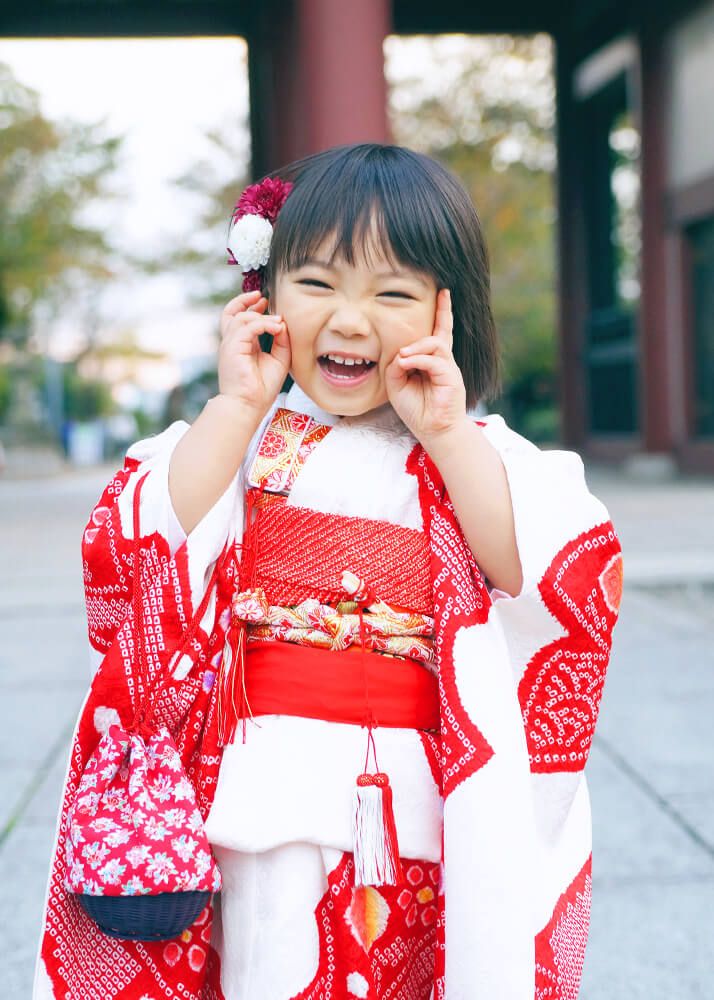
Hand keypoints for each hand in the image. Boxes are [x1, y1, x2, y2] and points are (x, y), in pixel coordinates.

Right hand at [218, 289, 290, 420]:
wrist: (248, 405)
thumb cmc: (261, 388)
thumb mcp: (279, 360)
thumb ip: (281, 341)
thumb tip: (282, 323)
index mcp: (241, 346)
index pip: (240, 319)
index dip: (251, 306)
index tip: (265, 301)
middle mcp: (232, 343)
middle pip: (231, 312)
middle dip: (246, 301)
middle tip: (263, 297)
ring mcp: (230, 345)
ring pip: (240, 317)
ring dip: (262, 316)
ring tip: (278, 322)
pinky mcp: (231, 348)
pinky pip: (246, 327)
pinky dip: (263, 324)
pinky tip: (276, 328)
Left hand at [384, 289, 467, 445]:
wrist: (434, 431)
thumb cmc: (417, 409)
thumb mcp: (397, 385)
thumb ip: (396, 365)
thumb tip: (401, 353)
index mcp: (431, 362)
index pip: (436, 334)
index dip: (441, 314)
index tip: (443, 294)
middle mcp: (442, 362)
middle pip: (443, 332)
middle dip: (444, 311)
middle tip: (444, 293)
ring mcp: (448, 368)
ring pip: (435, 343)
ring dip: (416, 347)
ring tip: (403, 358)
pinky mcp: (452, 377)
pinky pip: (434, 360)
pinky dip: (418, 360)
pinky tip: (407, 365)